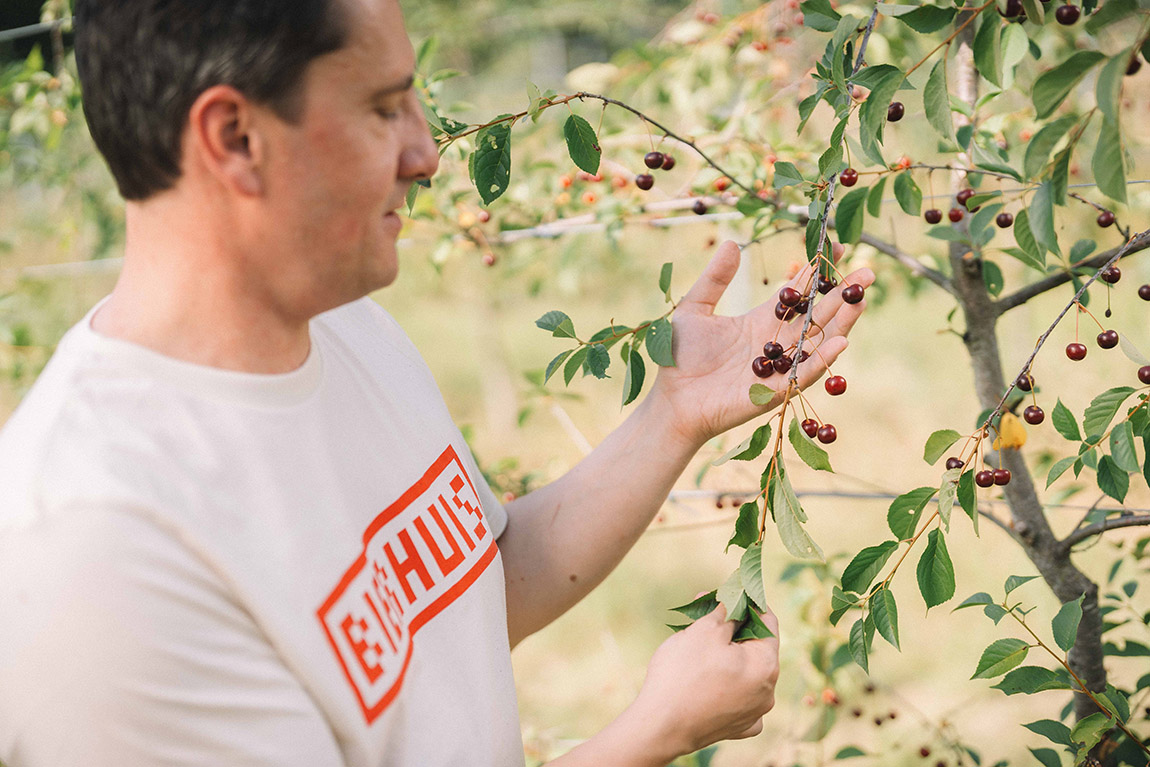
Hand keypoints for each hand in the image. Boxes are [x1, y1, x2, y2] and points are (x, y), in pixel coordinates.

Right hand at [624, 604, 780, 759]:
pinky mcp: (738, 727)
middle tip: (708, 611)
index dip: (749, 602)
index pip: (767, 622)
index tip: (733, 591)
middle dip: (733, 627)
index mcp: (766, 665)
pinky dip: (726, 683)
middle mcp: (767, 691)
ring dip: (727, 654)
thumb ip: (725, 610)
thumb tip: (733, 600)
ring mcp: (754, 713)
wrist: (660, 726)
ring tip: (700, 641)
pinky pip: (738, 696)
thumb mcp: (704, 630)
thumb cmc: (683, 674)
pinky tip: (709, 676)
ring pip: (745, 672)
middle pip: (755, 648)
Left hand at [649, 240, 873, 449]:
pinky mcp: (775, 392)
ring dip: (842, 322)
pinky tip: (841, 340)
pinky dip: (824, 359)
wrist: (671, 400)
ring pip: (818, 342)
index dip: (817, 274)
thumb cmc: (679, 358)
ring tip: (862, 298)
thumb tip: (731, 243)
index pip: (797, 295)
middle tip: (868, 272)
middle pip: (817, 315)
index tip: (836, 248)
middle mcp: (776, 343)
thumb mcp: (694, 309)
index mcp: (760, 322)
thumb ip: (714, 279)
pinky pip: (805, 374)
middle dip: (843, 295)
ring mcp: (779, 368)